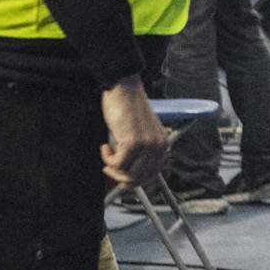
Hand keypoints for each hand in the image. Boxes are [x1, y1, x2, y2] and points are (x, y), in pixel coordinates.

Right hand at [100, 75, 171, 189]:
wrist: (124, 90)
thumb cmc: (129, 110)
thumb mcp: (141, 134)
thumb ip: (142, 153)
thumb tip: (129, 177)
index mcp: (164, 144)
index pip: (152, 174)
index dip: (135, 179)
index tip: (122, 176)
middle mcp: (159, 146)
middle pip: (140, 178)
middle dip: (121, 178)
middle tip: (109, 169)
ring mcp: (147, 145)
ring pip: (128, 174)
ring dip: (113, 169)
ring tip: (107, 157)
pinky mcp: (133, 143)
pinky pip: (117, 164)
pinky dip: (107, 159)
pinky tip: (105, 146)